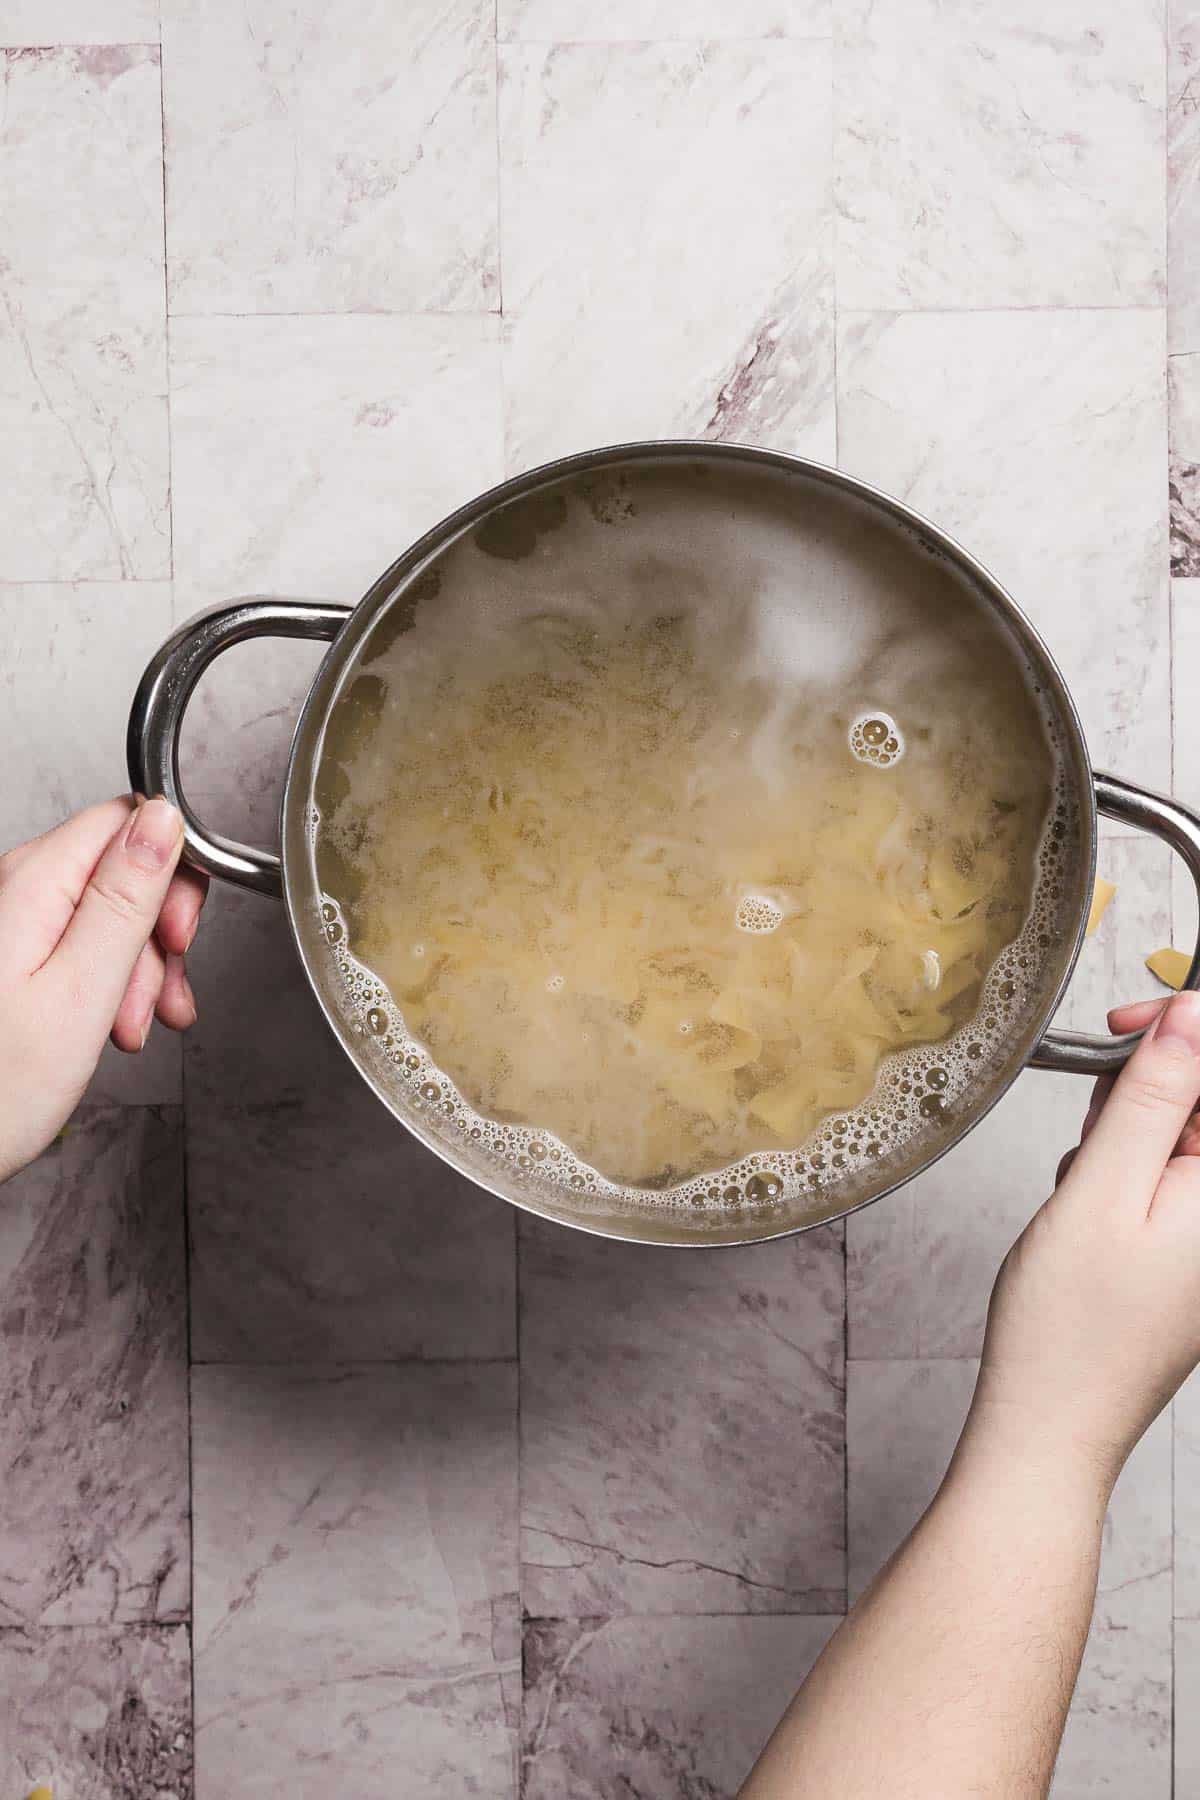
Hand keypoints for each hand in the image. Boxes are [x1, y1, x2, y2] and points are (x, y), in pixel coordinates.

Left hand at [0, 797, 207, 1182]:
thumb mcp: (81, 990)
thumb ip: (125, 897)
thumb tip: (161, 819)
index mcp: (32, 883)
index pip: (125, 821)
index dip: (171, 870)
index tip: (179, 933)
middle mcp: (15, 889)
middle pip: (119, 870)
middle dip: (156, 932)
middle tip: (161, 993)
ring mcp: (11, 923)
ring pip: (104, 913)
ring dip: (136, 968)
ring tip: (132, 1027)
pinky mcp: (10, 955)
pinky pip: (76, 946)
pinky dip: (106, 983)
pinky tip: (111, 1025)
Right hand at [962, 989, 1199, 1502]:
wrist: (1053, 1420)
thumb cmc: (1072, 1326)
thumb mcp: (1101, 1188)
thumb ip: (1150, 1097)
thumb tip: (1189, 1019)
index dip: (1187, 1028)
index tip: (1127, 1021)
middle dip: (1151, 1084)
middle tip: (1094, 1115)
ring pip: (1183, 1134)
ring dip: (1131, 1128)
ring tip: (1084, 1175)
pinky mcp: (1192, 1251)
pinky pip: (1170, 1175)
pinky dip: (1126, 1167)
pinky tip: (1090, 1201)